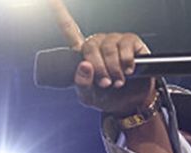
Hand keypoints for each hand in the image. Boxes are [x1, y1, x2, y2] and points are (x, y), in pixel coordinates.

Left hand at [49, 0, 153, 114]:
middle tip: (104, 83)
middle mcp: (98, 43)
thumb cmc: (107, 97)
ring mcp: (114, 40)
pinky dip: (126, 63)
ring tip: (117, 81)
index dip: (60, 13)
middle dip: (97, 69)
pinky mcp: (131, 41)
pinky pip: (125, 47)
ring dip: (112, 69)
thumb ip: (81, 84)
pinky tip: (128, 71)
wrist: (131, 101)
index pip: (69, 30)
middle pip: (90, 46)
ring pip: (107, 48)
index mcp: (83, 54)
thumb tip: (85, 65)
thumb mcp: (88, 96)